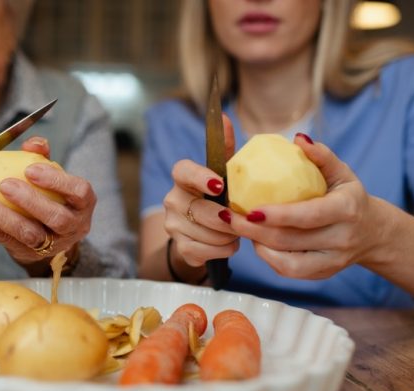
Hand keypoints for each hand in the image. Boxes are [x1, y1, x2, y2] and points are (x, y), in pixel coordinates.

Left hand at [0, 136, 95, 265]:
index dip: (57, 181)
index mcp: (83, 204)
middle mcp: (73, 227)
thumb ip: (43, 157)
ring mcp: (51, 244)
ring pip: (29, 234)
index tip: (31, 169)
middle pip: (56, 217)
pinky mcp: (27, 253)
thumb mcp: (53, 178)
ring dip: (2, 216)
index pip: (79, 192)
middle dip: (30, 201)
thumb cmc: (52, 197)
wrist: (52, 236)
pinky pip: (3, 240)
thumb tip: (34, 143)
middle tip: (4, 185)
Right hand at [165, 114, 238, 266]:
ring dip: (228, 235)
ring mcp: (173, 225)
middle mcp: (172, 199)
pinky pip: (205, 251)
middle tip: (241, 219)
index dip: (200, 178)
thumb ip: (225, 149)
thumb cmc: (216, 197)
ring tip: (236, 230)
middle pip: (201, 210)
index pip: (184, 171)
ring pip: (207, 233)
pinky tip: (228, 243)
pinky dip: (223, 250)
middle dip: (226, 218)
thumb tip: (224, 116)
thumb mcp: (222, 173)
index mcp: (182, 178)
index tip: (219, 186)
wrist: (200, 233)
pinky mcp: (180, 247)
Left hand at [230, 134, 385, 278]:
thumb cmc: (349, 197)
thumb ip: (322, 156)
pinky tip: (257, 242)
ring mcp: (333, 261)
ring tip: (240, 228)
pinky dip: (269, 258)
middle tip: (229, 217)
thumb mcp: (342, 173)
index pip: (308, 215)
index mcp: (346, 209)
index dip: (277, 215)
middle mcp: (341, 238)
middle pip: (290, 240)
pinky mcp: (323, 273)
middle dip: (254, 231)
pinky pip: (290, 271)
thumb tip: (298, 138)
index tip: (250, 208)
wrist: (374, 233)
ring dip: (258, 245)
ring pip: (287, 261)